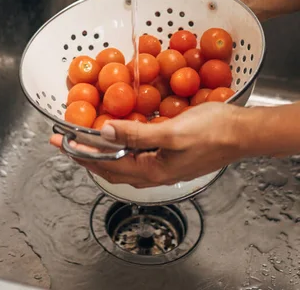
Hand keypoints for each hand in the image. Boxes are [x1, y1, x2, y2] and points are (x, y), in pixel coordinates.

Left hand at [50, 103, 247, 187]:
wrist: (241, 133)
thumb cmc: (211, 132)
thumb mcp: (171, 132)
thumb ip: (137, 134)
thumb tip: (104, 132)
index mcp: (151, 170)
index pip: (106, 165)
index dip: (81, 154)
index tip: (61, 142)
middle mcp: (154, 171)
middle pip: (111, 166)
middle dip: (86, 154)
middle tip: (67, 141)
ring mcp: (162, 164)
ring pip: (123, 160)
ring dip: (102, 150)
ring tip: (87, 139)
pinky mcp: (169, 152)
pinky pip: (137, 151)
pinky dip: (122, 143)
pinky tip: (121, 131)